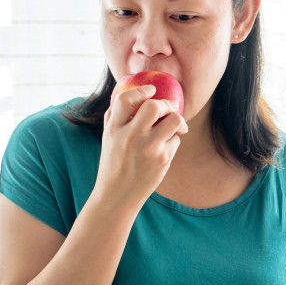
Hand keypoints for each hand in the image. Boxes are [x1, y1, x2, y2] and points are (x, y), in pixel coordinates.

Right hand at [93, 84, 185, 208]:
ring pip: (174, 120)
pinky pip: (175, 141)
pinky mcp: (163, 159)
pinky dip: (173, 141)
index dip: (141, 90)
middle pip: (155, 107)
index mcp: (114, 129)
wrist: (118, 195)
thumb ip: (114, 118)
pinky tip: (164, 149)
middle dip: (166, 103)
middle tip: (170, 107)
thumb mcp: (107, 139)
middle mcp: (131, 136)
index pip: (125, 100)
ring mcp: (149, 148)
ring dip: (178, 120)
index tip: (151, 89)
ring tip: (177, 126)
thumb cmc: (113, 164)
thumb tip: (129, 96)